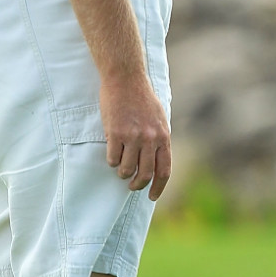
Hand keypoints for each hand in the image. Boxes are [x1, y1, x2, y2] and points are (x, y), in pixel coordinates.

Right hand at [100, 77, 170, 200]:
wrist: (126, 79)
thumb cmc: (142, 98)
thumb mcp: (159, 119)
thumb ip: (159, 139)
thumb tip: (157, 161)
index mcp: (164, 136)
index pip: (164, 170)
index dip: (158, 187)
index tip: (152, 196)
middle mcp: (150, 139)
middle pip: (145, 174)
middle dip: (137, 185)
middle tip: (131, 186)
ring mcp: (133, 137)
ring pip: (126, 169)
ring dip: (122, 173)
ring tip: (120, 168)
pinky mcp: (115, 133)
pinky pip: (112, 158)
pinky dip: (111, 160)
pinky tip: (112, 153)